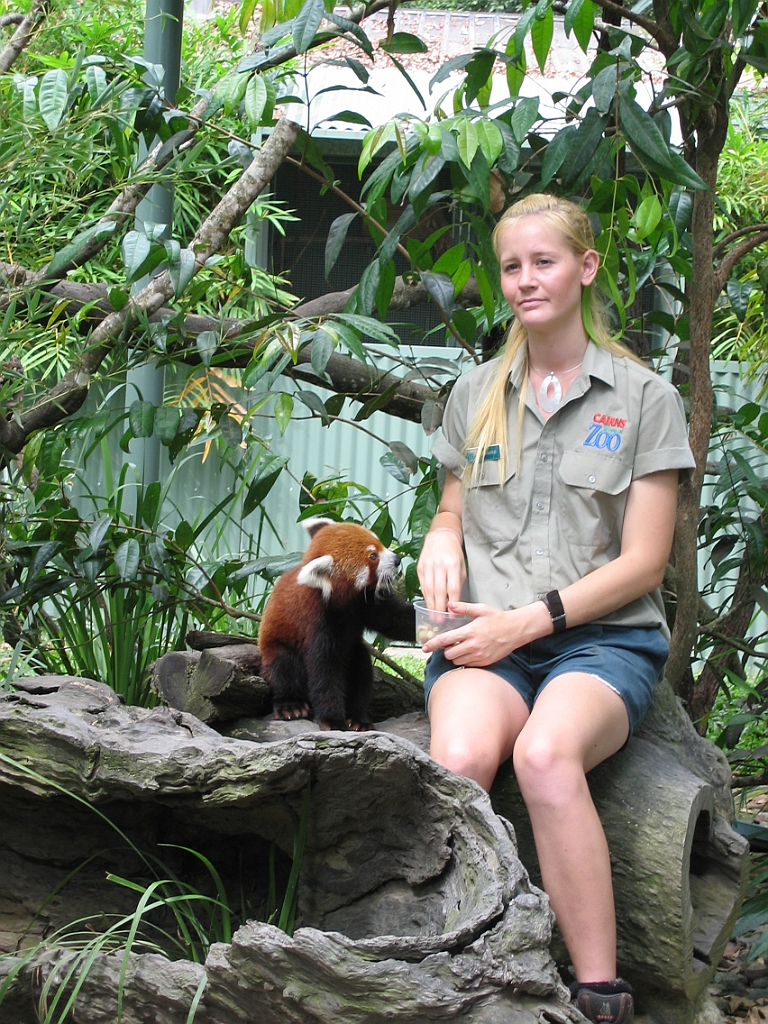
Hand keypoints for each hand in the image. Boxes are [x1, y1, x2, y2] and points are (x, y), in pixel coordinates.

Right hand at [417, 530, 465, 611]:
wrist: (440, 537)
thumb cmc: (453, 553)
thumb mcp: (461, 566)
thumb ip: (457, 583)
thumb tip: (453, 602)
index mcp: (452, 565)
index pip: (452, 588)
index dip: (452, 603)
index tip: (452, 615)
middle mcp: (439, 566)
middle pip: (438, 591)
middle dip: (439, 608)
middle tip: (440, 621)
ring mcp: (428, 566)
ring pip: (428, 590)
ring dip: (430, 605)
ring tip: (433, 616)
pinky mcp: (420, 568)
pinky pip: (422, 585)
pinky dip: (425, 596)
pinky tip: (428, 603)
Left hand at [421, 601, 550, 665]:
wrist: (516, 630)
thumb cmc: (497, 618)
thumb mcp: (480, 609)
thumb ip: (463, 608)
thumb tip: (449, 605)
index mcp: (470, 631)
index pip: (445, 640)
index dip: (432, 644)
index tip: (424, 647)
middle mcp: (473, 645)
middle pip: (449, 654)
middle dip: (446, 650)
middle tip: (450, 644)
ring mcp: (479, 655)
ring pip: (457, 661)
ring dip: (455, 656)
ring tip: (461, 647)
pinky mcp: (485, 662)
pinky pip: (468, 665)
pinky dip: (465, 660)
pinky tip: (470, 652)